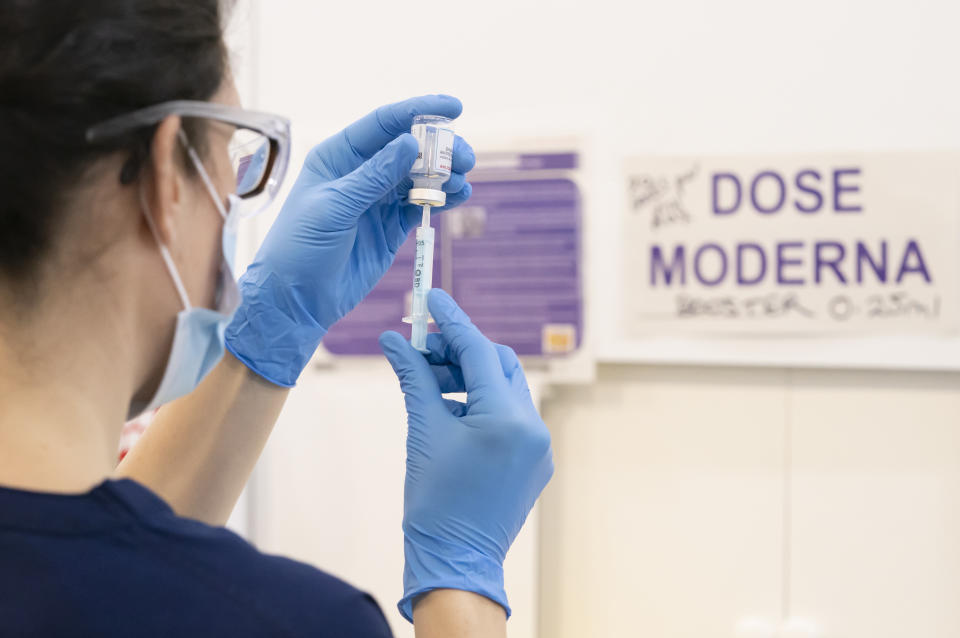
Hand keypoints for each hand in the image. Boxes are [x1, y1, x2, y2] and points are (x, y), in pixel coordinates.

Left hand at [226, 95, 475, 385]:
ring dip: (445, 174)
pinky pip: (422, 204)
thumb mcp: (334, 207)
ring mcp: (378, 200)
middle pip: (409, 148)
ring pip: (420, 176)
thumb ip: (374, 176)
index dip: (419, 111)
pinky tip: (459, 196)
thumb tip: (411, 143)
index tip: (454, 107)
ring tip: (462, 180)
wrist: (296, 299)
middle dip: (440, 148)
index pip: (383, 123)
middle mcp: (361, 172)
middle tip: (465, 156)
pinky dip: (443, 198)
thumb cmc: (300, 247)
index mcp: (339, 156)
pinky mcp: (391, 226)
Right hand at [379, 289, 554, 621]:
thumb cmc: (434, 502)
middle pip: (498, 365)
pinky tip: (451, 410)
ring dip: (469, 379)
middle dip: (461, 351)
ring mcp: (538, 447)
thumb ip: (414, 378)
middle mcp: (533, 428)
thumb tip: (393, 341)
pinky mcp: (535, 462)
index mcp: (507, 418)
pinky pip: (511, 417)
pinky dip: (482, 405)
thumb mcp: (423, 431)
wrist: (456, 562)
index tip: (432, 297)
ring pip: (505, 391)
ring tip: (430, 382)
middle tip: (424, 347)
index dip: (452, 321)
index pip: (479, 351)